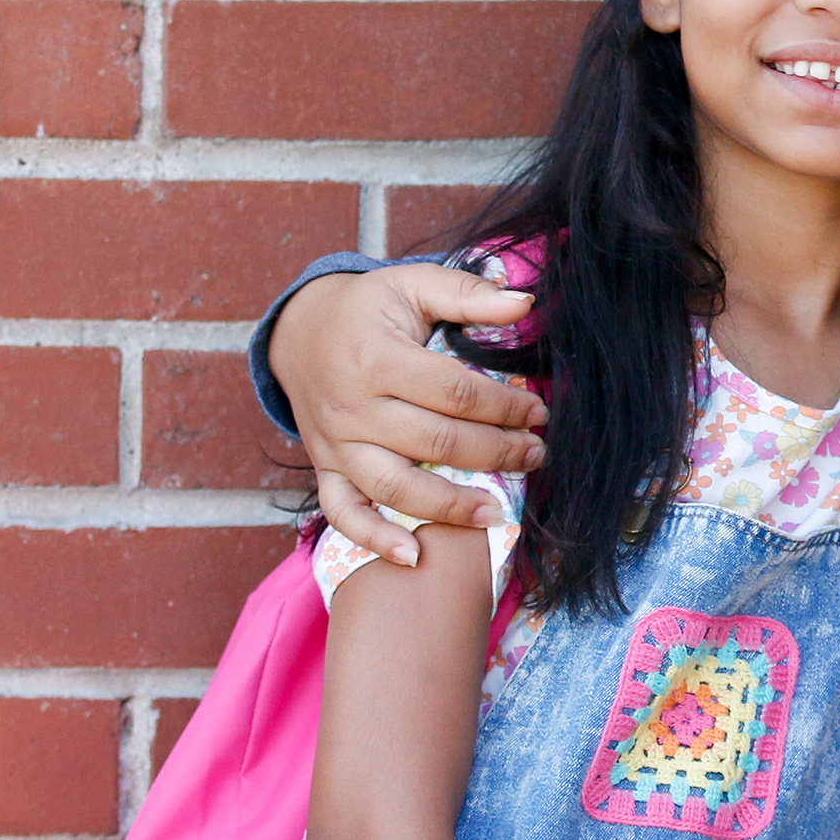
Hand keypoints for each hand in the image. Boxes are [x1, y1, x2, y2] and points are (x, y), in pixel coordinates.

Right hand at [274, 266, 546, 565]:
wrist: (299, 330)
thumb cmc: (368, 307)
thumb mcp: (413, 283)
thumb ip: (468, 293)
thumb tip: (526, 302)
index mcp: (376, 358)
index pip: (455, 393)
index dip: (504, 407)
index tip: (539, 413)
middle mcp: (352, 406)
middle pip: (435, 442)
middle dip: (495, 453)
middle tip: (536, 455)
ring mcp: (335, 443)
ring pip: (394, 486)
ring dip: (449, 506)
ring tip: (496, 512)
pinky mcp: (325, 467)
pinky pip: (343, 512)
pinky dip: (372, 539)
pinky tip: (411, 556)